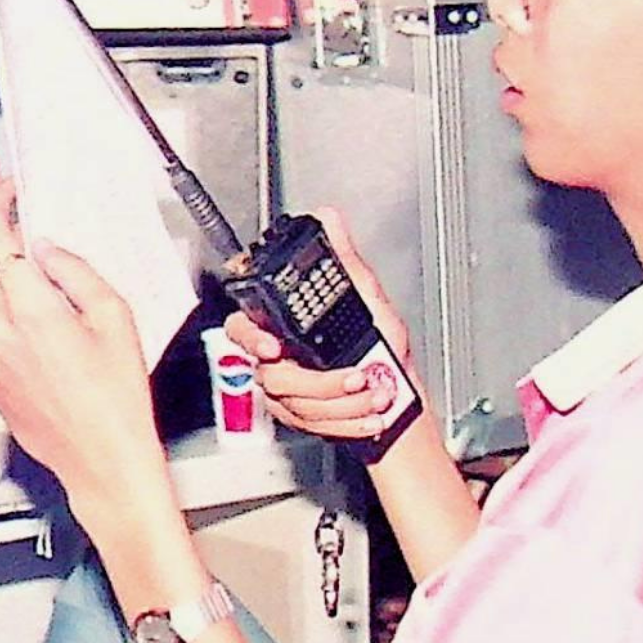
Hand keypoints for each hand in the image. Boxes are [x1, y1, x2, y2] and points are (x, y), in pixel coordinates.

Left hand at [0, 180, 167, 511]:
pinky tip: (53, 354)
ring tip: (67, 331)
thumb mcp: (114, 318)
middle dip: (24, 264)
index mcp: (30, 309)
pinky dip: (17, 331)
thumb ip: (75, 271)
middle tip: (60, 272)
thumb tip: (47, 249)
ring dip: (23, 302)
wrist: (101, 458)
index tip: (7, 194)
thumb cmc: (114, 400)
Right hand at [222, 207, 414, 441]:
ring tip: (373, 391)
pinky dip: (348, 420)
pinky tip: (369, 413)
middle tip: (355, 375)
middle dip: (320, 382)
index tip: (275, 347)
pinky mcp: (301, 420)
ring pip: (296, 404)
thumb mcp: (367, 295)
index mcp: (286, 325)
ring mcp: (287, 393)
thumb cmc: (381, 349)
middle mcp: (279, 359)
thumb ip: (344, 258)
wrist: (398, 397)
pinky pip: (312, 424)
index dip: (251, 338)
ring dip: (342, 402)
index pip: (245, 326)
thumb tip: (329, 217)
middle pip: (272, 376)